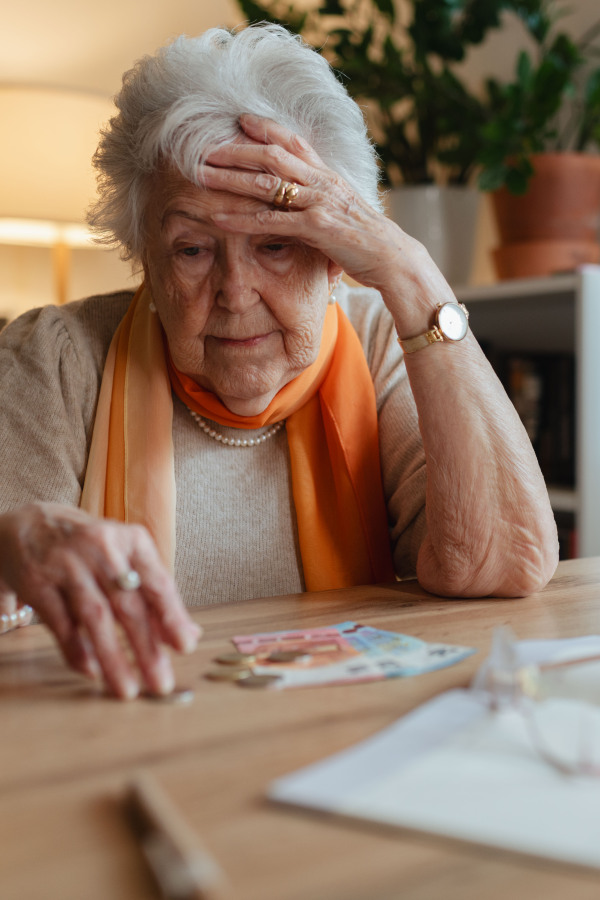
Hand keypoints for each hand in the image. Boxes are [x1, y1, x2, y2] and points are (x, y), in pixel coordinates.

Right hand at [0, 503, 200, 698]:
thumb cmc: (91, 549)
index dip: (173, 616)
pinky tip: (92, 672)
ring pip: (96, 616)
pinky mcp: (38, 581)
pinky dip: (77, 650)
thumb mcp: (127, 558)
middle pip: (128, 604)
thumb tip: (189, 634)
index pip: (157, 583)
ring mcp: (67, 564)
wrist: (31, 524)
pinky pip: (61, 623)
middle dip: (147, 648)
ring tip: (127, 689)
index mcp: (132, 541)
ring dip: (113, 657)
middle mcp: (102, 548)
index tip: (185, 647)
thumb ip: (155, 595)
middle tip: (161, 683)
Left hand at [201, 115, 450, 337]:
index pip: (294, 142)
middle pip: (271, 155)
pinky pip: (270, 221)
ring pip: (266, 184)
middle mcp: (321, 182)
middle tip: (203, 147)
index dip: (266, 127)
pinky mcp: (316, 227)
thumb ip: (319, 201)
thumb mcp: (342, 211)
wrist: (393, 258)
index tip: (240, 120)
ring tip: (201, 176)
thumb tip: (298, 202)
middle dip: (235, 150)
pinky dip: (240, 220)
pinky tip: (217, 219)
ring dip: (230, 179)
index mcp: (328, 175)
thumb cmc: (366, 239)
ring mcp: (319, 202)